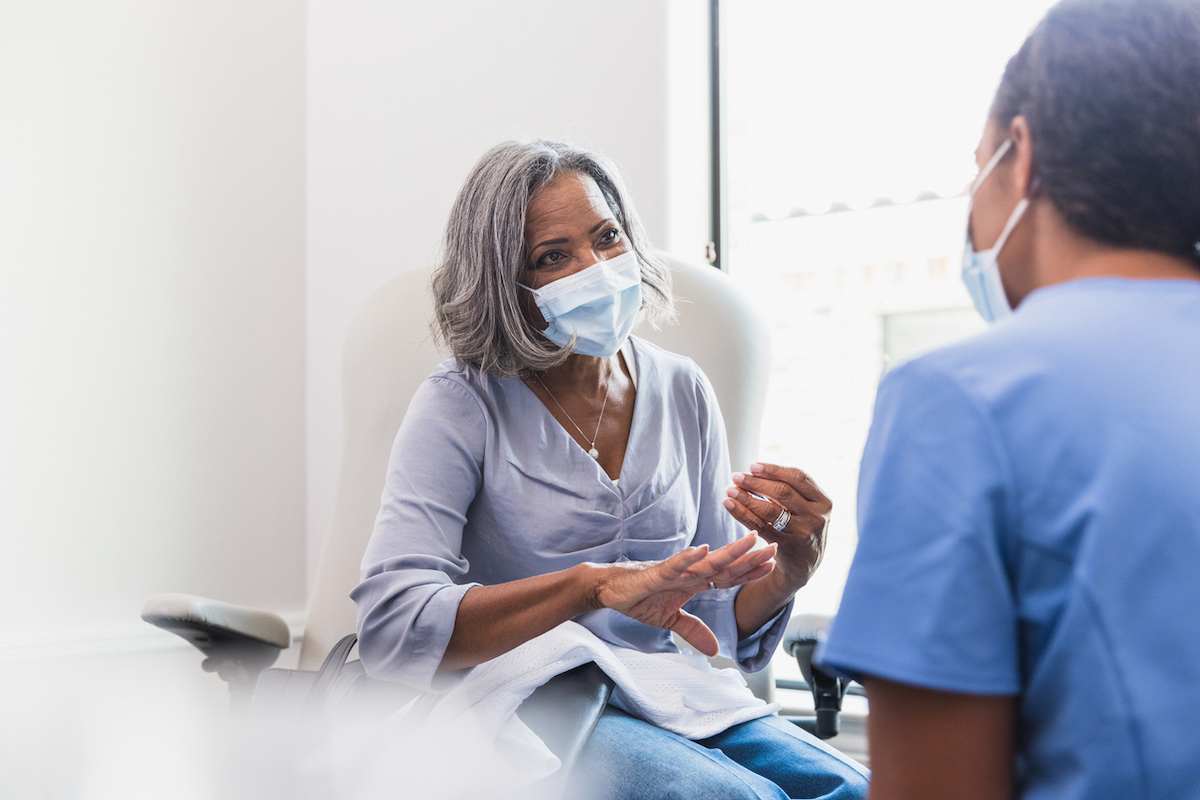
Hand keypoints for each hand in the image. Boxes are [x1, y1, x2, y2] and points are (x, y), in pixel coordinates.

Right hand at [591, 533, 775, 656]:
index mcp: (693, 582)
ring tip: (749, 542)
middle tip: (774, 547)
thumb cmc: (638, 597)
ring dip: (728, 553)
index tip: (772, 564)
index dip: (749, 571)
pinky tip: (702, 549)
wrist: (608, 589)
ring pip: (706, 562)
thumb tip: (716, 650)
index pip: (727, 577)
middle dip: (749, 558)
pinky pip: (674, 565)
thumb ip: (693, 631)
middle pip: (724, 566)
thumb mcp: (669, 620)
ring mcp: (673, 571)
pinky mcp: (654, 573)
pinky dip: (687, 558)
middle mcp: (688, 573)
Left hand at [722, 462, 830, 589]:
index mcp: (823, 501)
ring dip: (746, 497)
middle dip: (756, 482)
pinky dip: (742, 513)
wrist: (806, 563)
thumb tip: (754, 469)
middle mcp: (816, 516)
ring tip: (730, 489)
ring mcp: (802, 532)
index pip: (798, 477)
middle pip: (782, 492)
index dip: (774, 469)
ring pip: (769, 509)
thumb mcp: (807, 506)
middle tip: (736, 476)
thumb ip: (791, 489)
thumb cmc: (801, 525)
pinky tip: (729, 504)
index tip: (752, 466)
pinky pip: (759, 525)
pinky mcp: (786, 545)